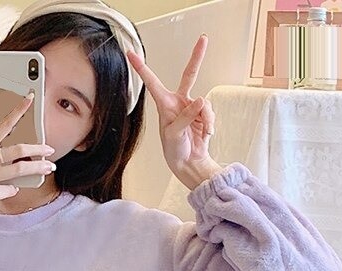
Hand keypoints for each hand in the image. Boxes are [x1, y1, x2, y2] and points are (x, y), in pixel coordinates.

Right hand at [0, 94, 55, 223]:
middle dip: (39, 149)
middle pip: (18, 150)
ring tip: (48, 167)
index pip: (2, 125)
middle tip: (50, 150)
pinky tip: (5, 189)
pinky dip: (11, 189)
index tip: (30, 99)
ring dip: (38, 168)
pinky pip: (10, 190)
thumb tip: (15, 154)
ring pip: (20, 170)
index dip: (18, 111)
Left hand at [127, 37, 220, 190]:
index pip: (152, 83)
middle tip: (203, 38)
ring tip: (203, 132)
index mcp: (164, 105)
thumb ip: (185, 117)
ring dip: (206, 118)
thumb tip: (199, 100)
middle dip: (197, 57)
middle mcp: (178, 102)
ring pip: (204, 102)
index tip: (131, 54)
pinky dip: (210, 123)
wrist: (189, 161)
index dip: (141, 68)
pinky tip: (206, 133)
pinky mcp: (203, 113)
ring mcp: (192, 106)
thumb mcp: (174, 134)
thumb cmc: (174, 150)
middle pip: (189, 74)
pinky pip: (210, 112)